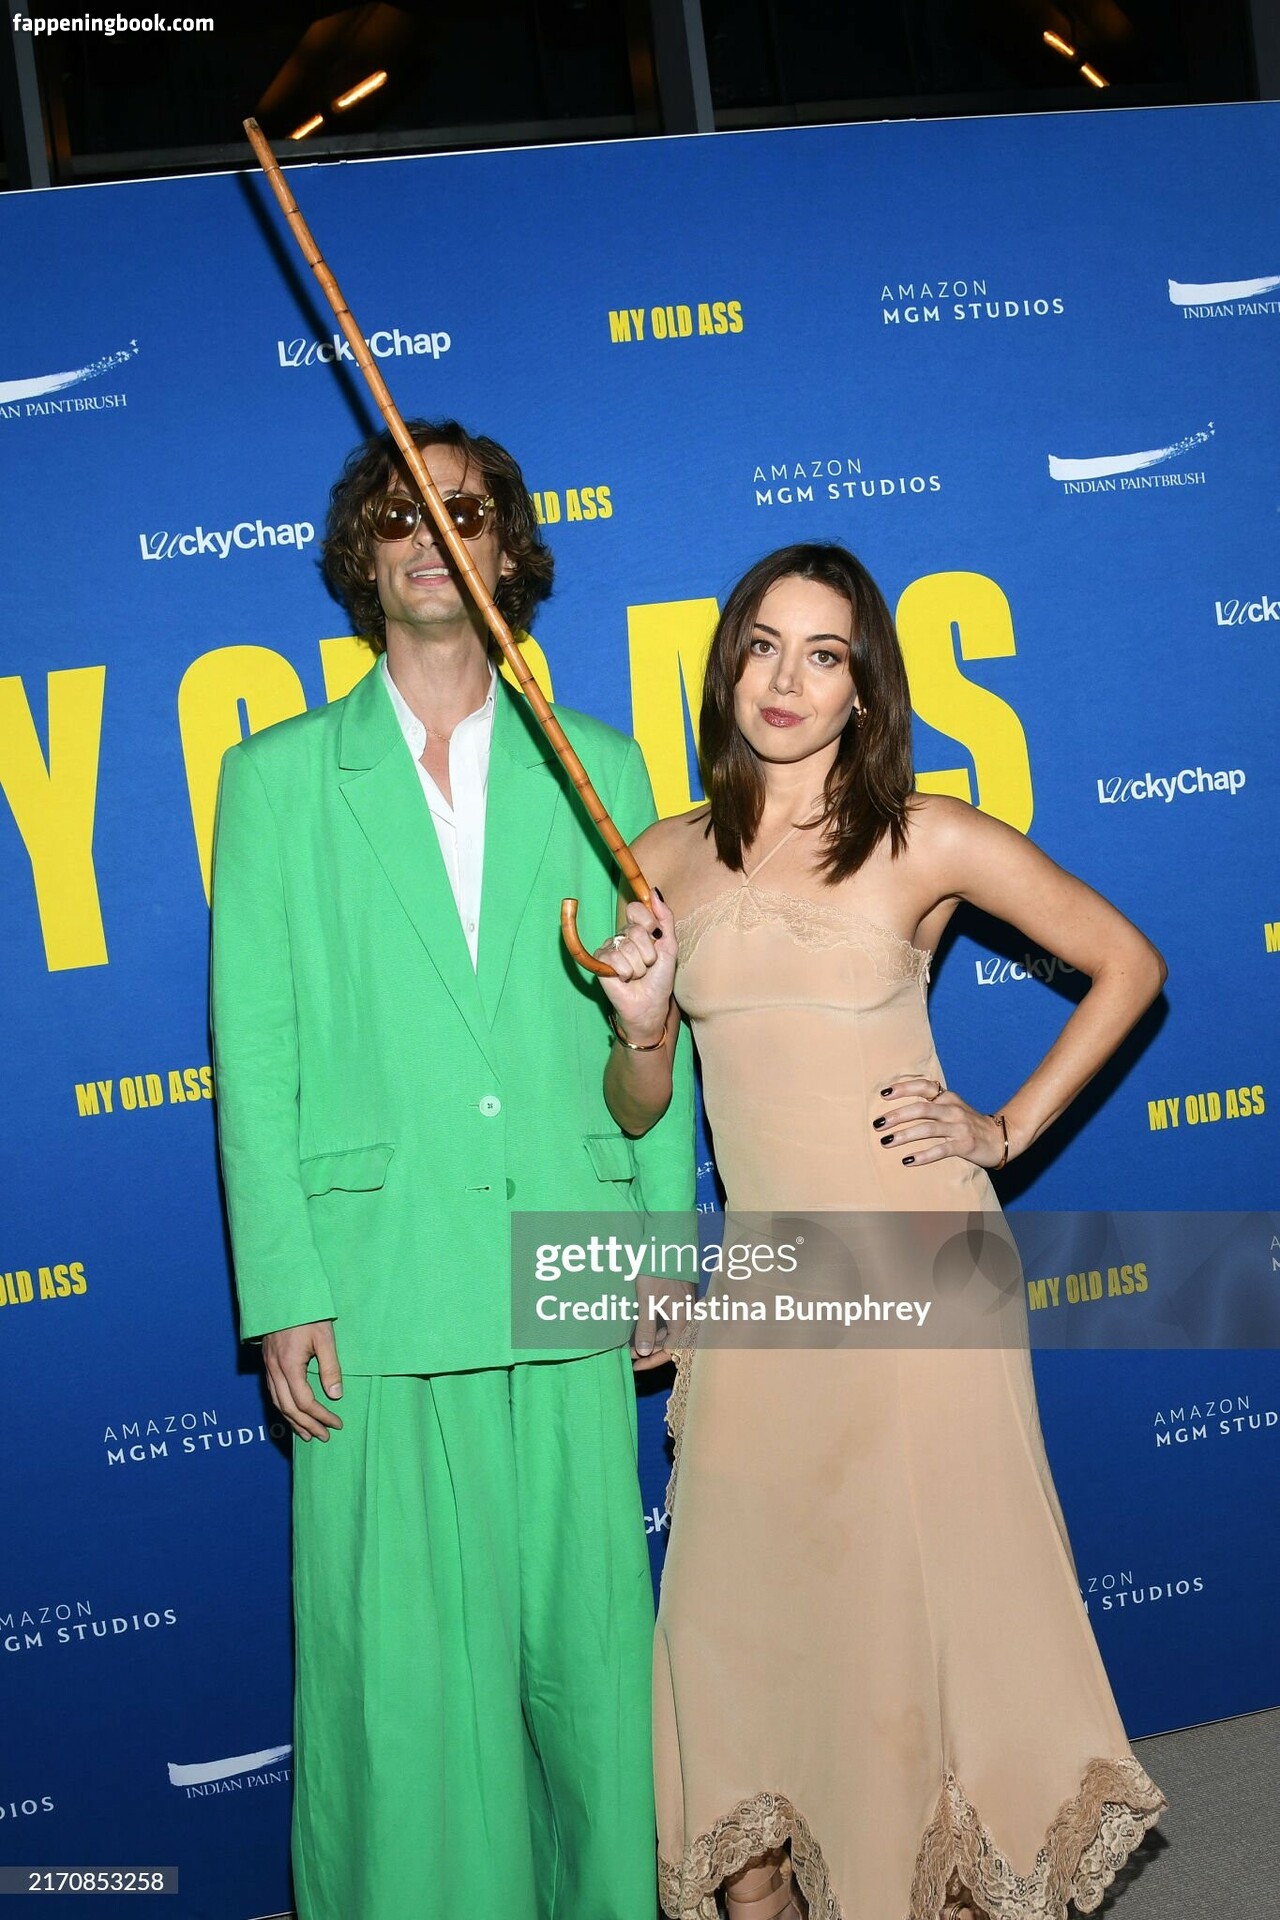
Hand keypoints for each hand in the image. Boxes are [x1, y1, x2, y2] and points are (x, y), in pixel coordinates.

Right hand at [261, 1319, 343, 1439]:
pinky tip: (292, 1413)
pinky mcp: (268, 1362)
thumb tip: (335, 1395)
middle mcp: (275, 1370)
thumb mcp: (325, 1338)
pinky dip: (283, 1408)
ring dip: (293, 1421)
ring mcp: (268, 1367)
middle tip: (324, 1436)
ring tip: (307, 1434)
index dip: (321, 1416)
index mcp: (289, 1365)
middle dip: (307, 1425)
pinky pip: (273, 1393)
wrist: (283, 1294)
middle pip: (289, 1408)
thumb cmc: (308, 1314)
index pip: (305, 1402)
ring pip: (278, 1403)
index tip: (336, 1423)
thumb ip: (330, 1367)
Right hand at [596, 892, 677, 1045]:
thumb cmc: (660, 978)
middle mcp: (622, 935)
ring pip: (627, 947)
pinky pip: (614, 958)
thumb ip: (664, 918)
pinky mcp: (601, 961)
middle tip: (648, 965)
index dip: (648, 922)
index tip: (656, 938)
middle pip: (635, 930)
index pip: (636, 909)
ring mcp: (610, 947)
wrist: (651, 1004)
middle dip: (648, 952)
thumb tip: (655, 891)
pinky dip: (625, 972)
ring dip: (638, 966)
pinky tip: (625, 979)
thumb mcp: (669, 946)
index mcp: (638, 929)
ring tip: (638, 975)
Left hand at [631, 1279, 694, 1371]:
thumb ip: (646, 1328)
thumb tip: (643, 1352)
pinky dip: (659, 1329)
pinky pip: (672, 1322)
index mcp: (682, 1320)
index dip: (652, 1361)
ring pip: (672, 1333)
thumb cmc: (657, 1273)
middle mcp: (687, 1317)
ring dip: (654, 1340)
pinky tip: (646, 1328)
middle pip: (672, 1344)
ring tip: (635, 1344)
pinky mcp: (681, 1302)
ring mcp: (685, 1309)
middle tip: (631, 1355)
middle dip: (651, 1351)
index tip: (635, 1366)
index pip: (669, 1351)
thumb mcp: (647, 1301)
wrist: (669, 1248)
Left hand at [870, 1076, 1008, 1168]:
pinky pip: (940, 1150)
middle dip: (897, 1116)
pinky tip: (907, 1160)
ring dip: (904, 1135)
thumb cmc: (968, 1124)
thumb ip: (931, 1103)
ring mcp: (959, 1127)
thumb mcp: (952, 1108)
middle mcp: (953, 1109)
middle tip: (877, 1124)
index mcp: (948, 1097)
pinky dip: (923, 1155)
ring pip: (928, 1129)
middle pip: (921, 1108)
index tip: (884, 1094)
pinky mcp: (965, 1145)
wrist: (1001, 1138)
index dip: (903, 1088)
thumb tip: (898, 1105)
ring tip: (885, 1142)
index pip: (924, 1086)